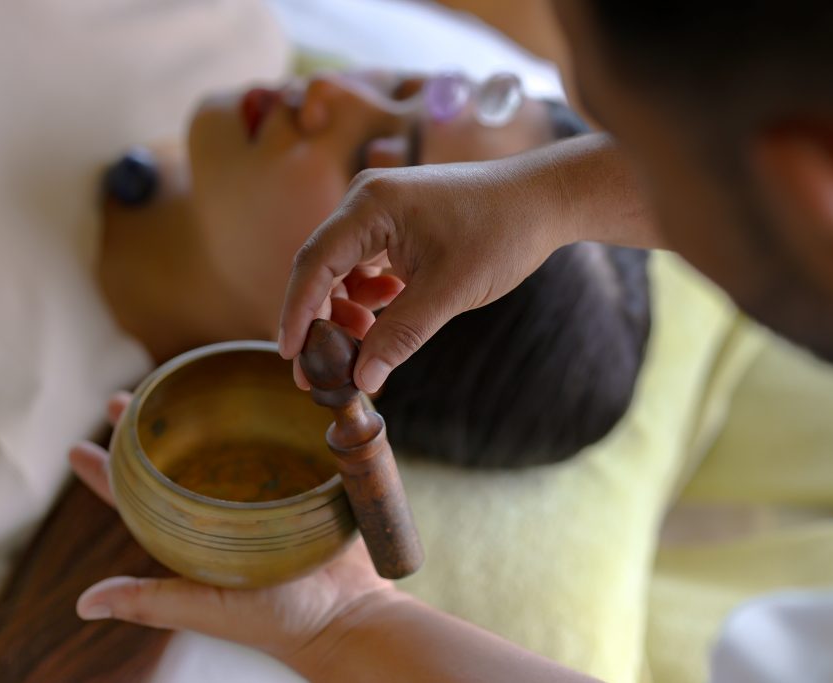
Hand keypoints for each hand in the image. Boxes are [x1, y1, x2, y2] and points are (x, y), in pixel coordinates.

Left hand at [68, 393, 397, 666]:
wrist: (348, 615)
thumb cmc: (278, 620)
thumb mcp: (208, 608)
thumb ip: (153, 601)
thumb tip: (83, 603)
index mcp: (194, 541)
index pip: (137, 500)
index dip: (106, 473)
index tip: (76, 446)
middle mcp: (222, 515)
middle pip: (174, 462)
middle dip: (146, 430)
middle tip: (119, 397)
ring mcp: (261, 497)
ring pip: (222, 445)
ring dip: (198, 416)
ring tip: (176, 383)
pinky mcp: (299, 483)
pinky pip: (277, 444)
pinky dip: (263, 420)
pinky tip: (257, 395)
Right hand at [279, 157, 566, 393]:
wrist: (542, 200)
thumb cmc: (501, 234)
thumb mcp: (449, 292)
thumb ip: (400, 335)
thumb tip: (362, 379)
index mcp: (371, 205)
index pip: (314, 263)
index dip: (297, 313)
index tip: (289, 356)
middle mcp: (366, 200)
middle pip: (322, 267)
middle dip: (321, 320)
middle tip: (322, 370)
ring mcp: (380, 210)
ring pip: (342, 270)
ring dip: (347, 310)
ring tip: (364, 344)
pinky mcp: (396, 222)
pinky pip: (365, 264)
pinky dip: (369, 296)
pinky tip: (389, 312)